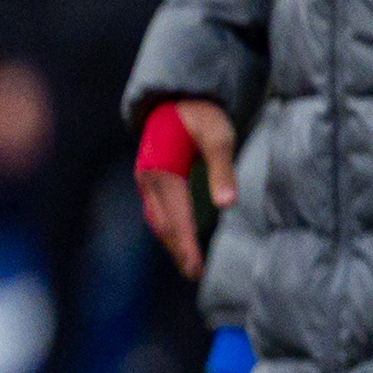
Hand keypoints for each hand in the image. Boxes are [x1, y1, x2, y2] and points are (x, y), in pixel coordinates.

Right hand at [134, 97, 236, 277]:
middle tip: (194, 273)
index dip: (186, 245)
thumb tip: (227, 205)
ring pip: (156, 219)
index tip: (197, 267)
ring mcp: (145, 179)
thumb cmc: (200, 116)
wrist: (175, 98)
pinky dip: (166, 228)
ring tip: (187, 262)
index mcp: (162, 171)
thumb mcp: (218, 137)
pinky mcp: (149, 179)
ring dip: (171, 242)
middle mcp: (147, 179)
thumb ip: (222, 171)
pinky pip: (155, 210)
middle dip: (177, 249)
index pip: (176, 217)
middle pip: (162, 224)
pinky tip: (178, 238)